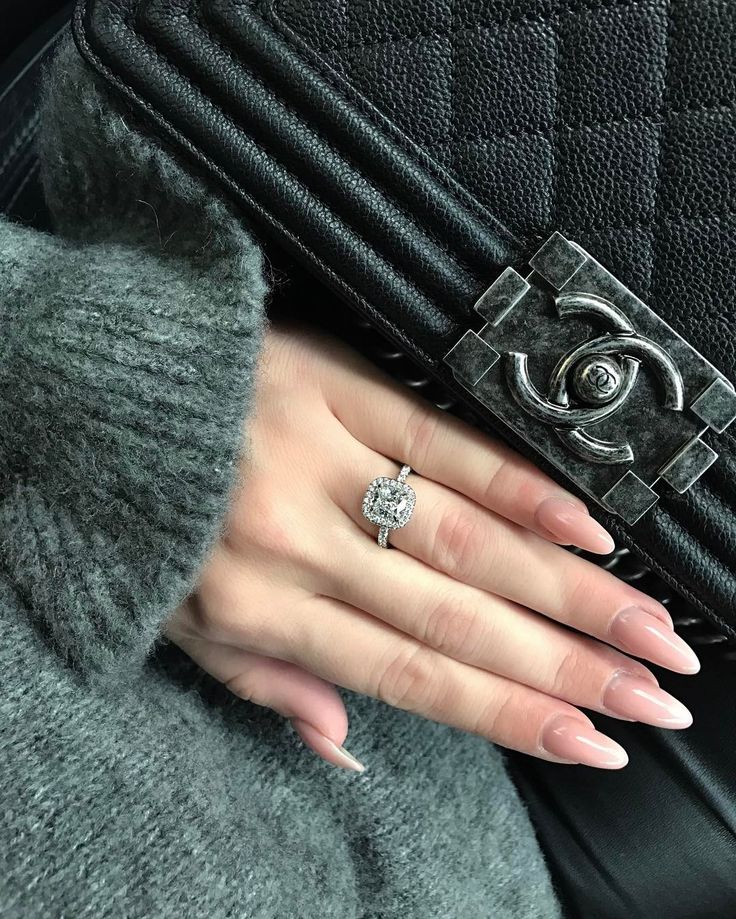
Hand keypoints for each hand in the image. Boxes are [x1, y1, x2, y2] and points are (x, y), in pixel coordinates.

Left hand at [166, 320, 699, 771]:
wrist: (84, 383)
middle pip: (455, 615)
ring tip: (643, 625)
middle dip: (564, 662)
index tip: (587, 738)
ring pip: (463, 539)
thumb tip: (344, 743)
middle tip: (651, 692)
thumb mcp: (173, 618)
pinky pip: (437, 439)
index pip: (405, 674)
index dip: (505, 713)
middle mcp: (293, 543)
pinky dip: (515, 484)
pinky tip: (579, 525)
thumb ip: (262, 681)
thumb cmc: (135, 511)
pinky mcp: (333, 385)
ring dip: (564, 588)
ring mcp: (318, 460)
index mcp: (254, 606)